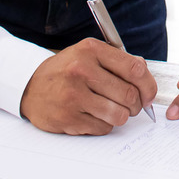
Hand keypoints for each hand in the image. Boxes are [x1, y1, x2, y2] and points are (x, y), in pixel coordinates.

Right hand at [20, 38, 156, 134]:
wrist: (29, 86)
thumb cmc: (66, 70)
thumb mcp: (88, 54)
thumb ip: (117, 60)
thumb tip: (144, 72)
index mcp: (91, 50)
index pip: (134, 69)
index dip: (148, 85)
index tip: (149, 94)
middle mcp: (81, 71)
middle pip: (129, 95)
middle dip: (137, 105)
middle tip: (133, 106)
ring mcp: (73, 96)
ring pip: (118, 115)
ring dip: (122, 116)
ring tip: (114, 110)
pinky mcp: (68, 118)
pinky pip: (103, 128)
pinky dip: (105, 125)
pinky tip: (95, 115)